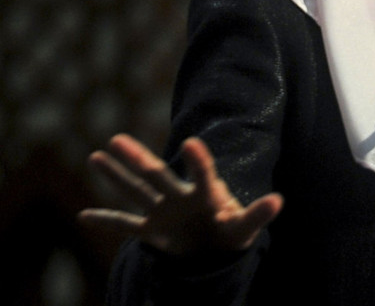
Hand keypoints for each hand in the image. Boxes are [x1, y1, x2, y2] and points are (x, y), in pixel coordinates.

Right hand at [78, 133, 282, 255]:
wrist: (216, 249)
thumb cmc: (232, 233)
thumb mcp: (245, 227)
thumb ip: (257, 214)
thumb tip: (277, 201)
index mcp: (205, 195)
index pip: (202, 174)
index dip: (199, 161)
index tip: (191, 142)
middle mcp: (180, 197)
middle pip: (156, 175)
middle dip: (137, 158)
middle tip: (117, 139)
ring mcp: (163, 212)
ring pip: (135, 190)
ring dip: (116, 176)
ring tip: (96, 154)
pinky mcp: (152, 231)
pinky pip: (125, 225)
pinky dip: (106, 222)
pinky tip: (83, 216)